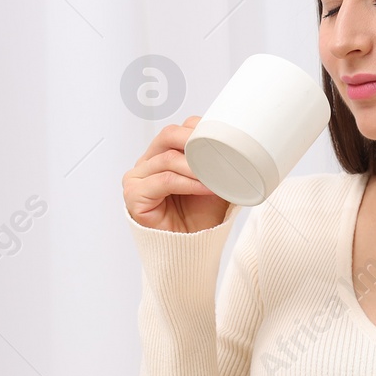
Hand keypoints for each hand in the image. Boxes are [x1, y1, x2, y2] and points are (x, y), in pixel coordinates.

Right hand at [122, 115, 230, 232]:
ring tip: (215, 175)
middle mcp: (148, 162)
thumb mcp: (214, 182)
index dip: (199, 128)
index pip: (178, 130)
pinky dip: (188, 183)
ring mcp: (137, 177)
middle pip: (168, 135)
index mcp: (163, 154)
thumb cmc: (199, 216)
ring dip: (195, 166)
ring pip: (168, 159)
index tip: (222, 135)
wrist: (192, 248)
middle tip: (217, 148)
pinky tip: (205, 187)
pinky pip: (164, 181)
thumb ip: (218, 162)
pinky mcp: (134, 194)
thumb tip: (240, 145)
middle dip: (195, 140)